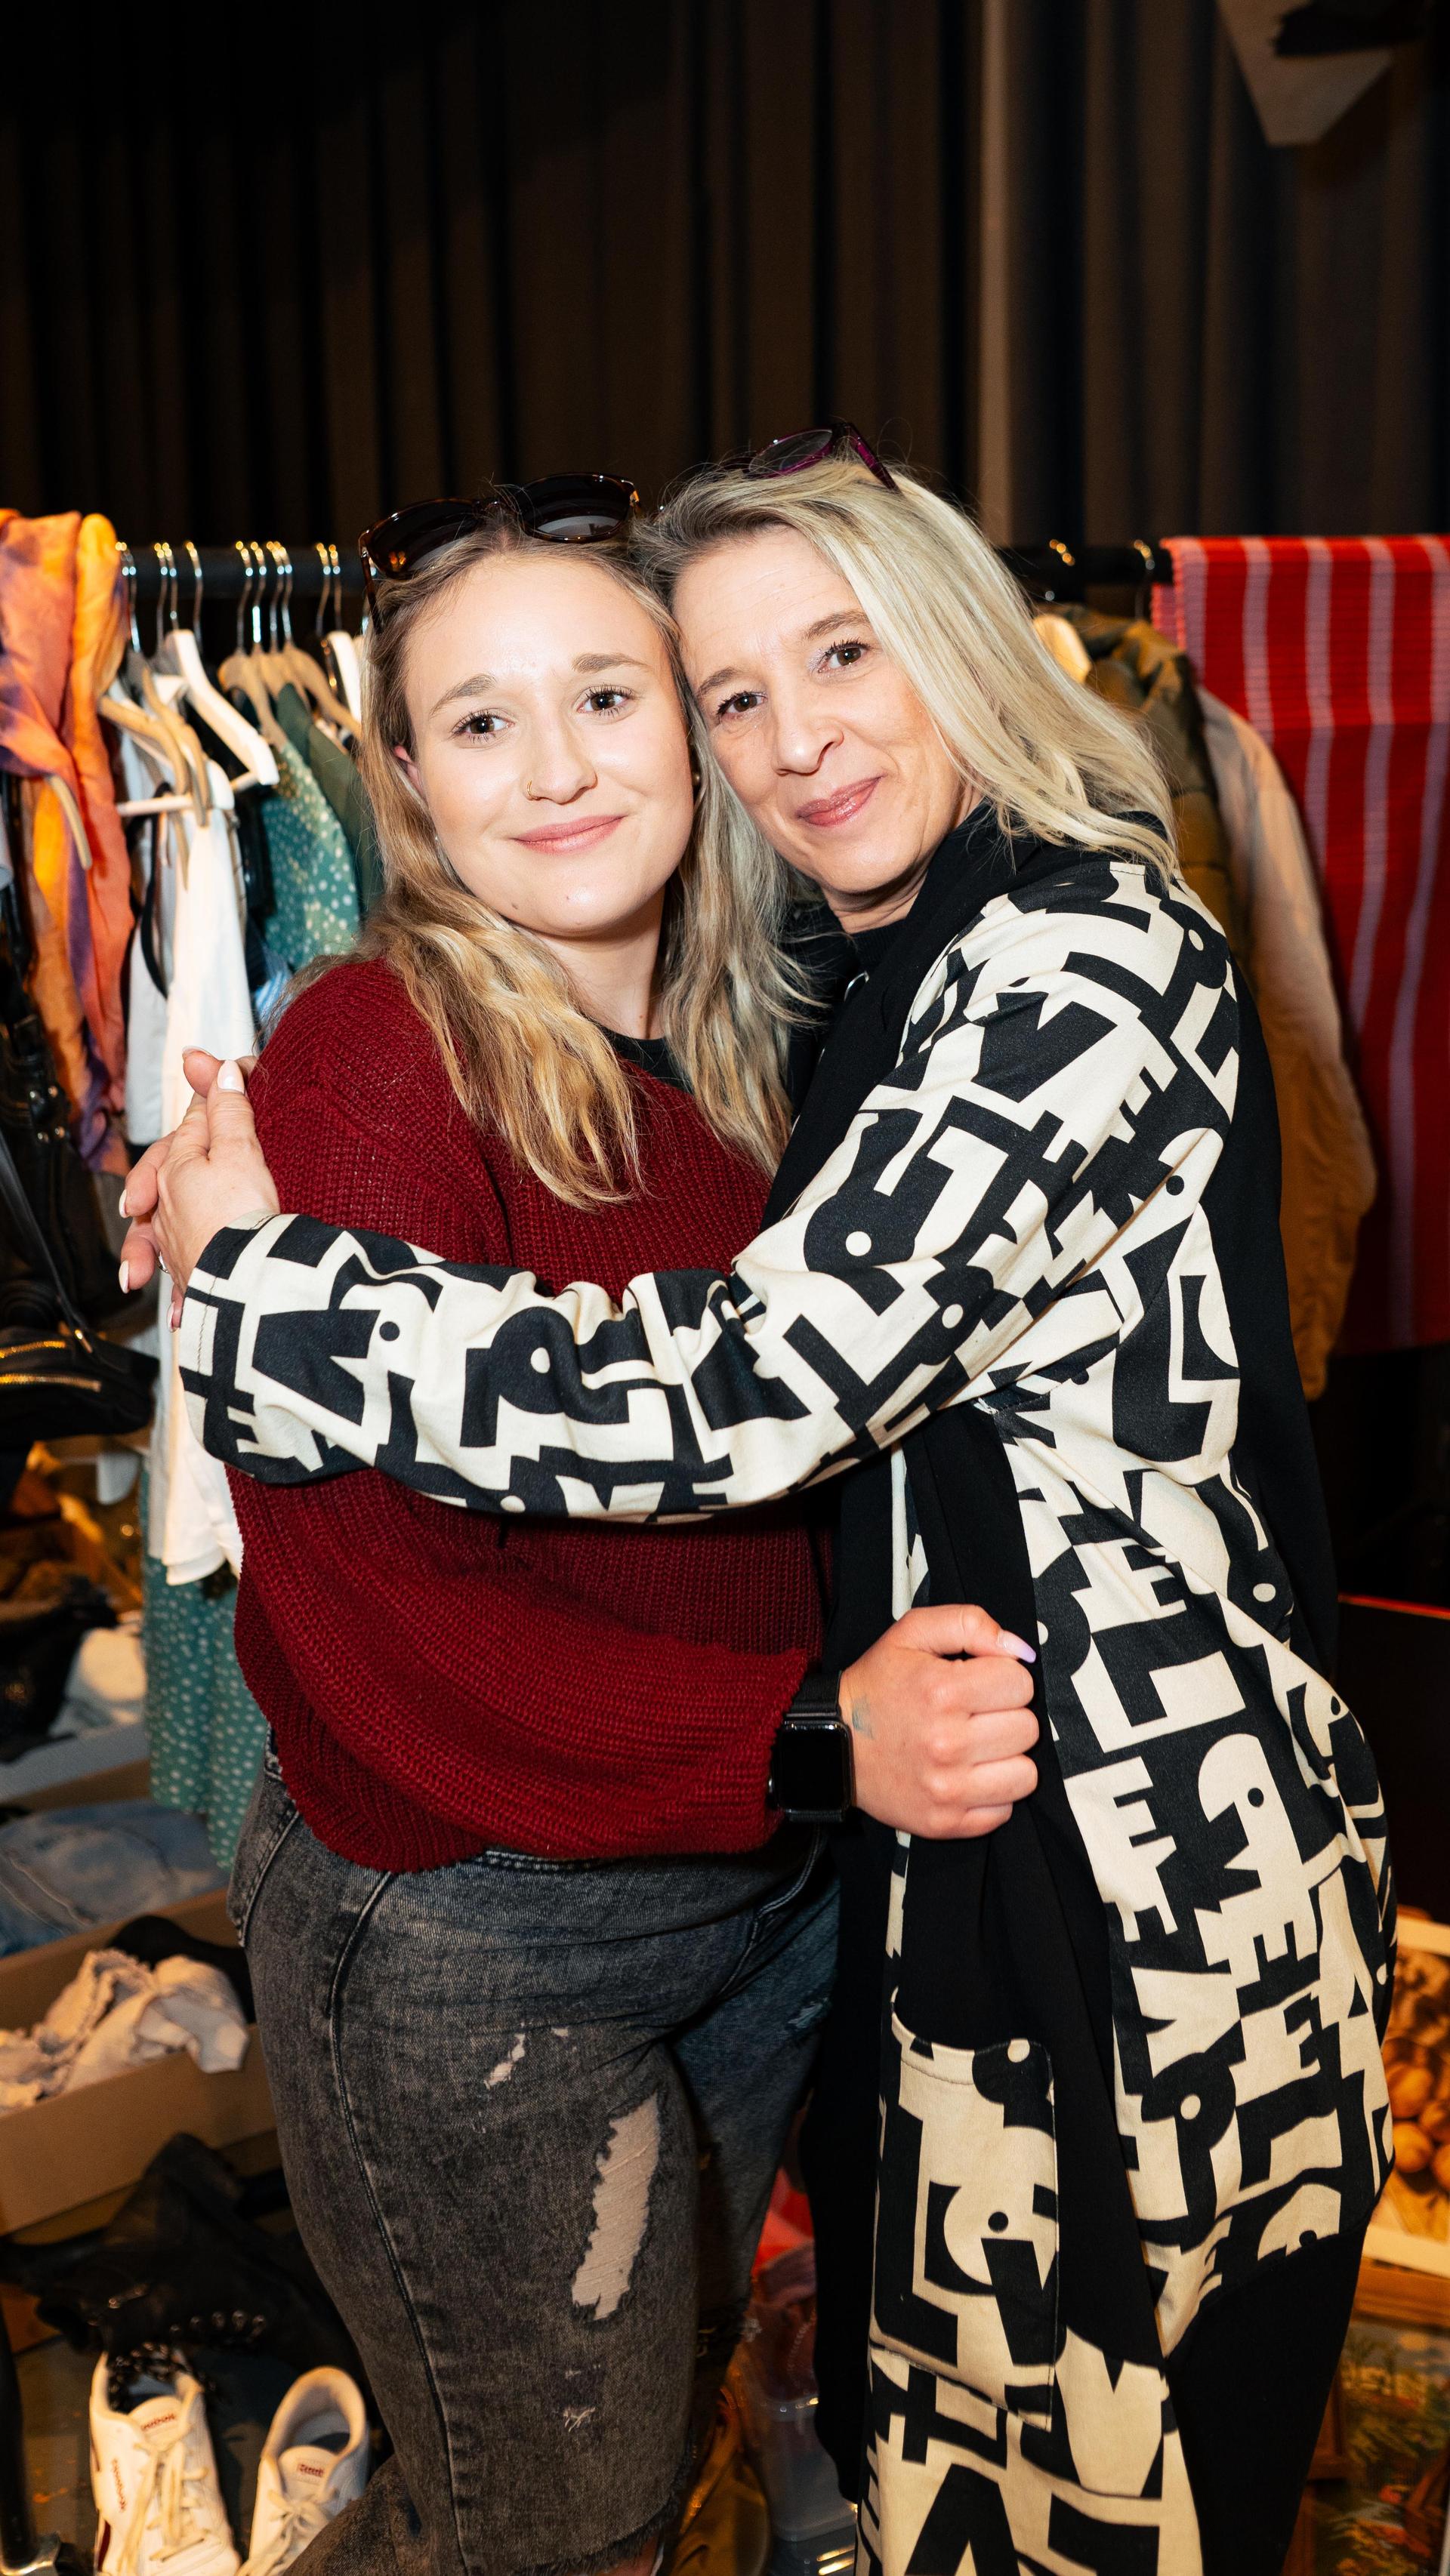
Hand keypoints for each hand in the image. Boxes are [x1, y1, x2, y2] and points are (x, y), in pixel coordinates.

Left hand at [118, 1050, 275, 1319]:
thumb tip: (220, 1069)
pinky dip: (176, 1280)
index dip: (217, 1098)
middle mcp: (166, 1205)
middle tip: (191, 1140)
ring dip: (156, 1229)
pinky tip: (174, 1297)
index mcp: (175, 1167)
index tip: (237, 1077)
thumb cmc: (242, 1218)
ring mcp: (175, 1242)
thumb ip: (229, 1110)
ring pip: (160, 1224)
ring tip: (156, 1226)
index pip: (193, 1122)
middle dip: (174, 1158)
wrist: (245, 1286)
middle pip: (167, 1171)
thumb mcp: (240, 1151)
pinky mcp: (191, 1276)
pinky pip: (178, 1271)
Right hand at [839, 1604, 1038, 1838]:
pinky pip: (1005, 1810)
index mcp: (941, 1691)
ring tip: (976, 1747)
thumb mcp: (911, 1634)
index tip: (979, 1684)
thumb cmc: (876, 1688)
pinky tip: (967, 1775)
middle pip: (1028, 1729)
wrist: (832, 1746)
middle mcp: (946, 1744)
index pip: (1021, 1683)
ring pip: (1026, 1774)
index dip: (1003, 1678)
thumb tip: (1020, 1649)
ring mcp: (946, 1789)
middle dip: (1007, 1716)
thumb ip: (968, 1623)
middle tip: (975, 1715)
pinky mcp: (945, 1822)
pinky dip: (992, 1793)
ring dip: (1006, 1758)